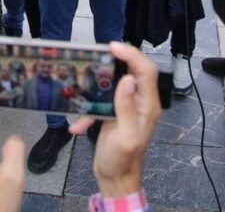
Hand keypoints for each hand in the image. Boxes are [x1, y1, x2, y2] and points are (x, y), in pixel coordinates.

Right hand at [70, 42, 161, 196]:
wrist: (115, 178)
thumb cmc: (122, 160)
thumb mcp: (125, 136)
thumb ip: (127, 107)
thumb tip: (128, 79)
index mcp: (148, 105)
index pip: (145, 71)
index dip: (132, 55)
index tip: (112, 46)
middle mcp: (140, 102)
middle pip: (133, 71)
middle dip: (116, 60)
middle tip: (97, 55)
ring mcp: (127, 106)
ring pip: (115, 82)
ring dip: (98, 83)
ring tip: (84, 79)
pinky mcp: (114, 112)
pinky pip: (102, 102)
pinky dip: (87, 111)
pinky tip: (76, 126)